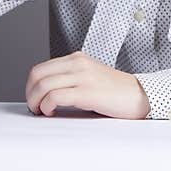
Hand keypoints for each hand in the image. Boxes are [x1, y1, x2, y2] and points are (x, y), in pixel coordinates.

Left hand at [25, 50, 150, 119]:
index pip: (40, 69)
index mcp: (76, 58)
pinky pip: (56, 96)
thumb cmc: (115, 92)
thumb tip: (44, 93)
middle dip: (30, 94)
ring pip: (43, 85)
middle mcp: (77, 63)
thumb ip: (70, 78)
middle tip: (35, 108)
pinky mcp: (87, 92)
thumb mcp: (89, 76)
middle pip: (37, 75)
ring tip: (42, 112)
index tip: (34, 100)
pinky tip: (52, 112)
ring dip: (36, 102)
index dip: (30, 87)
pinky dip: (47, 106)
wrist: (140, 95)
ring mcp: (83, 76)